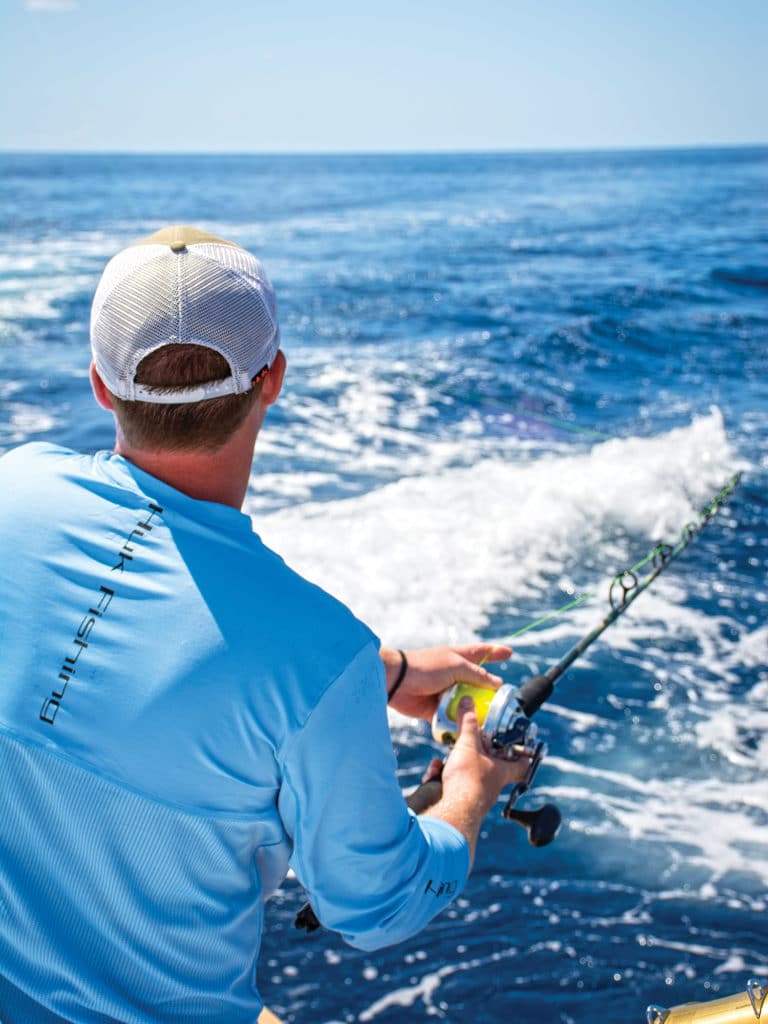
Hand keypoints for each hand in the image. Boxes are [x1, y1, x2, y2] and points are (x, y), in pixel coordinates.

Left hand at [381, 644, 511, 721]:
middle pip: (477, 684)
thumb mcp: (455, 666)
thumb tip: (497, 683)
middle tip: (502, 704)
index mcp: (459, 659)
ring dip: (474, 711)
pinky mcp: (437, 709)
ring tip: (488, 721)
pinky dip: (458, 723)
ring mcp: (446, 692)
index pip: (482, 652)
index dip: (496, 652)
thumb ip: (477, 675)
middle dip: (489, 694)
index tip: (510, 653)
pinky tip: (469, 730)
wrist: (396, 682)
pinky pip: (452, 719)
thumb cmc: (425, 667)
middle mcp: (454, 675)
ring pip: (466, 703)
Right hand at [427, 696, 532, 867]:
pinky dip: (443, 777)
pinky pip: (454, 785)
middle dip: (478, 754)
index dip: (524, 753)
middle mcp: (493, 784)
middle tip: (470, 743)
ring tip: (444, 761)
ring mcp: (478, 794)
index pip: (522, 763)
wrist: (453, 810)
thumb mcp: (467, 744)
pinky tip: (435, 773)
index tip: (522, 745)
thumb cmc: (468, 782)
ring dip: (455, 765)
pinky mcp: (462, 800)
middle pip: (491, 766)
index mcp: (502, 770)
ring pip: (469, 775)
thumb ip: (467, 722)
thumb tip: (468, 702)